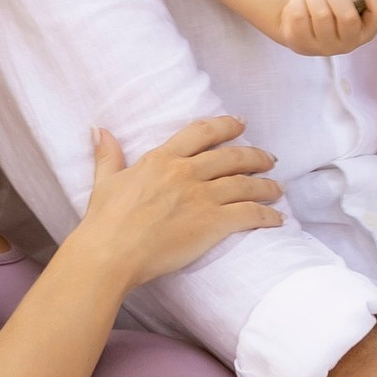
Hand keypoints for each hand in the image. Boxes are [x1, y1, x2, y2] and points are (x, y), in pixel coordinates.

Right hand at [77, 118, 280, 290]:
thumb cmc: (104, 221)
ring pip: (244, 184)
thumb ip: (108, 154)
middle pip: (231, 156)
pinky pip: (248, 214)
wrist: (110, 253)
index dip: (225, 125)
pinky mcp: (211, 223)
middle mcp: (186, 172)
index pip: (202, 132)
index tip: (240, 123)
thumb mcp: (105, 181)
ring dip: (266, 185)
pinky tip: (277, 218)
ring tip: (278, 187)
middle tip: (270, 158)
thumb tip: (98, 129)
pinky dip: (267, 215)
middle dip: (255, 156)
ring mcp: (201, 197)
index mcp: (162, 159)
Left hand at [277, 0, 376, 55]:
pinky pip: (299, 16)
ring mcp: (324, 48)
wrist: (300, 24)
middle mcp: (348, 44)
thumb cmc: (331, 8)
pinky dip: (298, 2)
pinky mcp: (301, 44)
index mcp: (365, 31)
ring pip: (321, 15)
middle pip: (347, 17)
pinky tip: (299, 4)